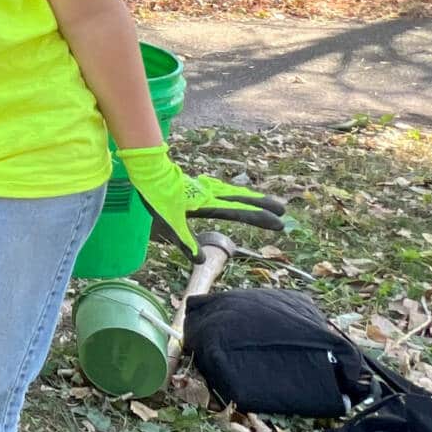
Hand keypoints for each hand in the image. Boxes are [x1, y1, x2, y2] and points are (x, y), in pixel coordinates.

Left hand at [116, 146, 266, 256]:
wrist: (148, 171)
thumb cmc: (157, 199)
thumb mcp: (169, 225)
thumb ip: (185, 242)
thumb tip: (202, 260)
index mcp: (208, 204)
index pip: (240, 212)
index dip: (260, 219)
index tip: (279, 224)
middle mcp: (211, 194)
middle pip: (242, 199)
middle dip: (263, 205)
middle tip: (284, 210)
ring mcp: (206, 187)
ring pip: (235, 192)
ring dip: (252, 197)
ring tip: (268, 202)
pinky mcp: (199, 185)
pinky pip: (225, 189)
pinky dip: (237, 192)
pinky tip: (236, 193)